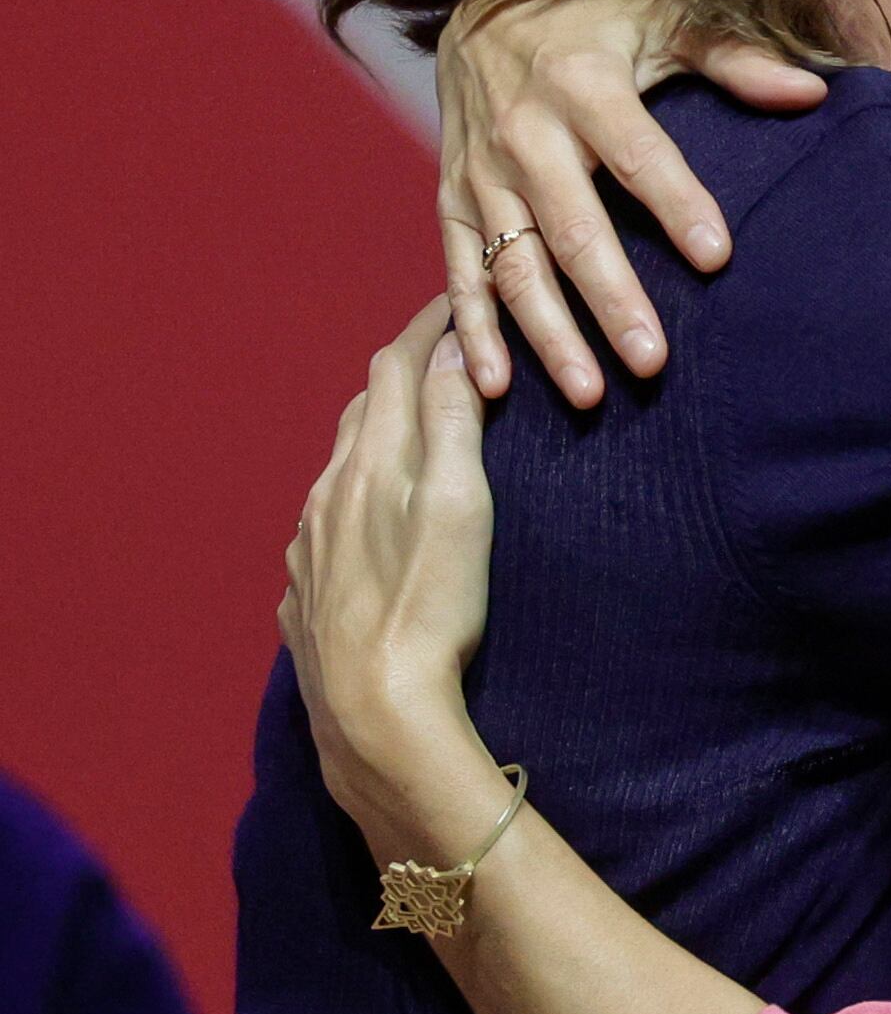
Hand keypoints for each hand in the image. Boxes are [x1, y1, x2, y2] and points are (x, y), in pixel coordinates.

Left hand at [280, 305, 505, 857]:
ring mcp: (309, 548)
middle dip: (401, 376)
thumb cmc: (432, 607)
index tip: (459, 300)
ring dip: (376, 438)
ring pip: (339, 470)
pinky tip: (372, 525)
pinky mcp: (307, 595)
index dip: (425, 328)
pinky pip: (327, 527)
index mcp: (367, 465)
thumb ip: (453, 425)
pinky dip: (355, 501)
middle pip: (360, 413)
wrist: (375, 713)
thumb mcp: (460, 507)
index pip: (393, 370)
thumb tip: (453, 350)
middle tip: (445, 356)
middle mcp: (326, 496)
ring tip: (415, 435)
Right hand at [440, 0, 822, 407]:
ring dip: (548, 334)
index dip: (676, 205)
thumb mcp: (664, 13)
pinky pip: (459, 273)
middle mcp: (524, 135)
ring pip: (514, 266)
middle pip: (573, 229)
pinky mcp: (452, 201)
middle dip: (611, 299)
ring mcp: (480, 174)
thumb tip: (814, 92)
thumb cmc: (594, 12)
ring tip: (591, 395)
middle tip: (653, 363)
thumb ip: (734, 57)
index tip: (717, 258)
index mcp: (583, 86)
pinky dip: (473, 332)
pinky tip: (498, 388)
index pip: (638, 156)